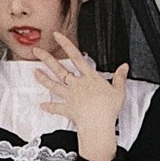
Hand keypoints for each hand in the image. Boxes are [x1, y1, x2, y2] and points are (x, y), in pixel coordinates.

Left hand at [32, 31, 127, 160]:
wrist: (98, 124)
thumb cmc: (107, 109)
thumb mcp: (119, 91)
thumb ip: (120, 78)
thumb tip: (124, 67)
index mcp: (89, 78)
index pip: (76, 56)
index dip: (66, 44)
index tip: (57, 36)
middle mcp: (77, 85)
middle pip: (60, 69)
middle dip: (47, 59)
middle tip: (37, 51)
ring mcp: (70, 97)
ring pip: (54, 85)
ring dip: (43, 79)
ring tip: (35, 73)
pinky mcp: (67, 109)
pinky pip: (56, 107)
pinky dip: (49, 107)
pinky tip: (42, 105)